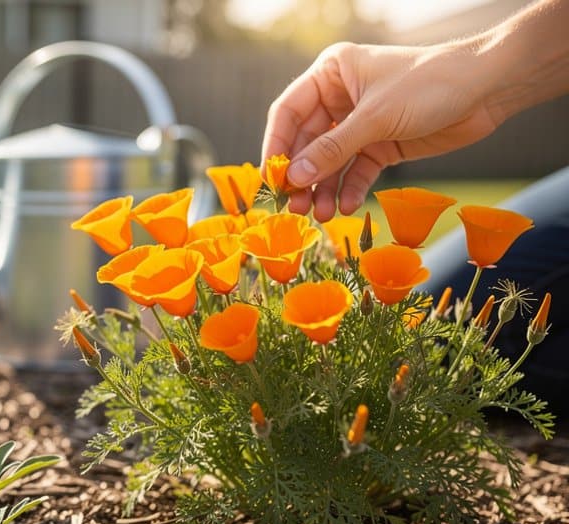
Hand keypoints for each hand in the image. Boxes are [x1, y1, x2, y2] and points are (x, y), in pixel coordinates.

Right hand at [263, 41, 502, 220]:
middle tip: (294, 207)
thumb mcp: (376, 118)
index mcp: (331, 74)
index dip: (277, 146)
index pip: (288, 112)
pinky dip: (350, 188)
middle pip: (307, 142)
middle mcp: (340, 96)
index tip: (271, 179)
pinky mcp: (381, 143)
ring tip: (320, 215)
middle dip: (302, 176)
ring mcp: (360, 122)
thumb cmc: (430, 84)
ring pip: (330, 161)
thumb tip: (294, 178)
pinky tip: (345, 206)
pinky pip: (356, 170)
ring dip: (323, 188)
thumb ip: (332, 150)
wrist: (487, 89)